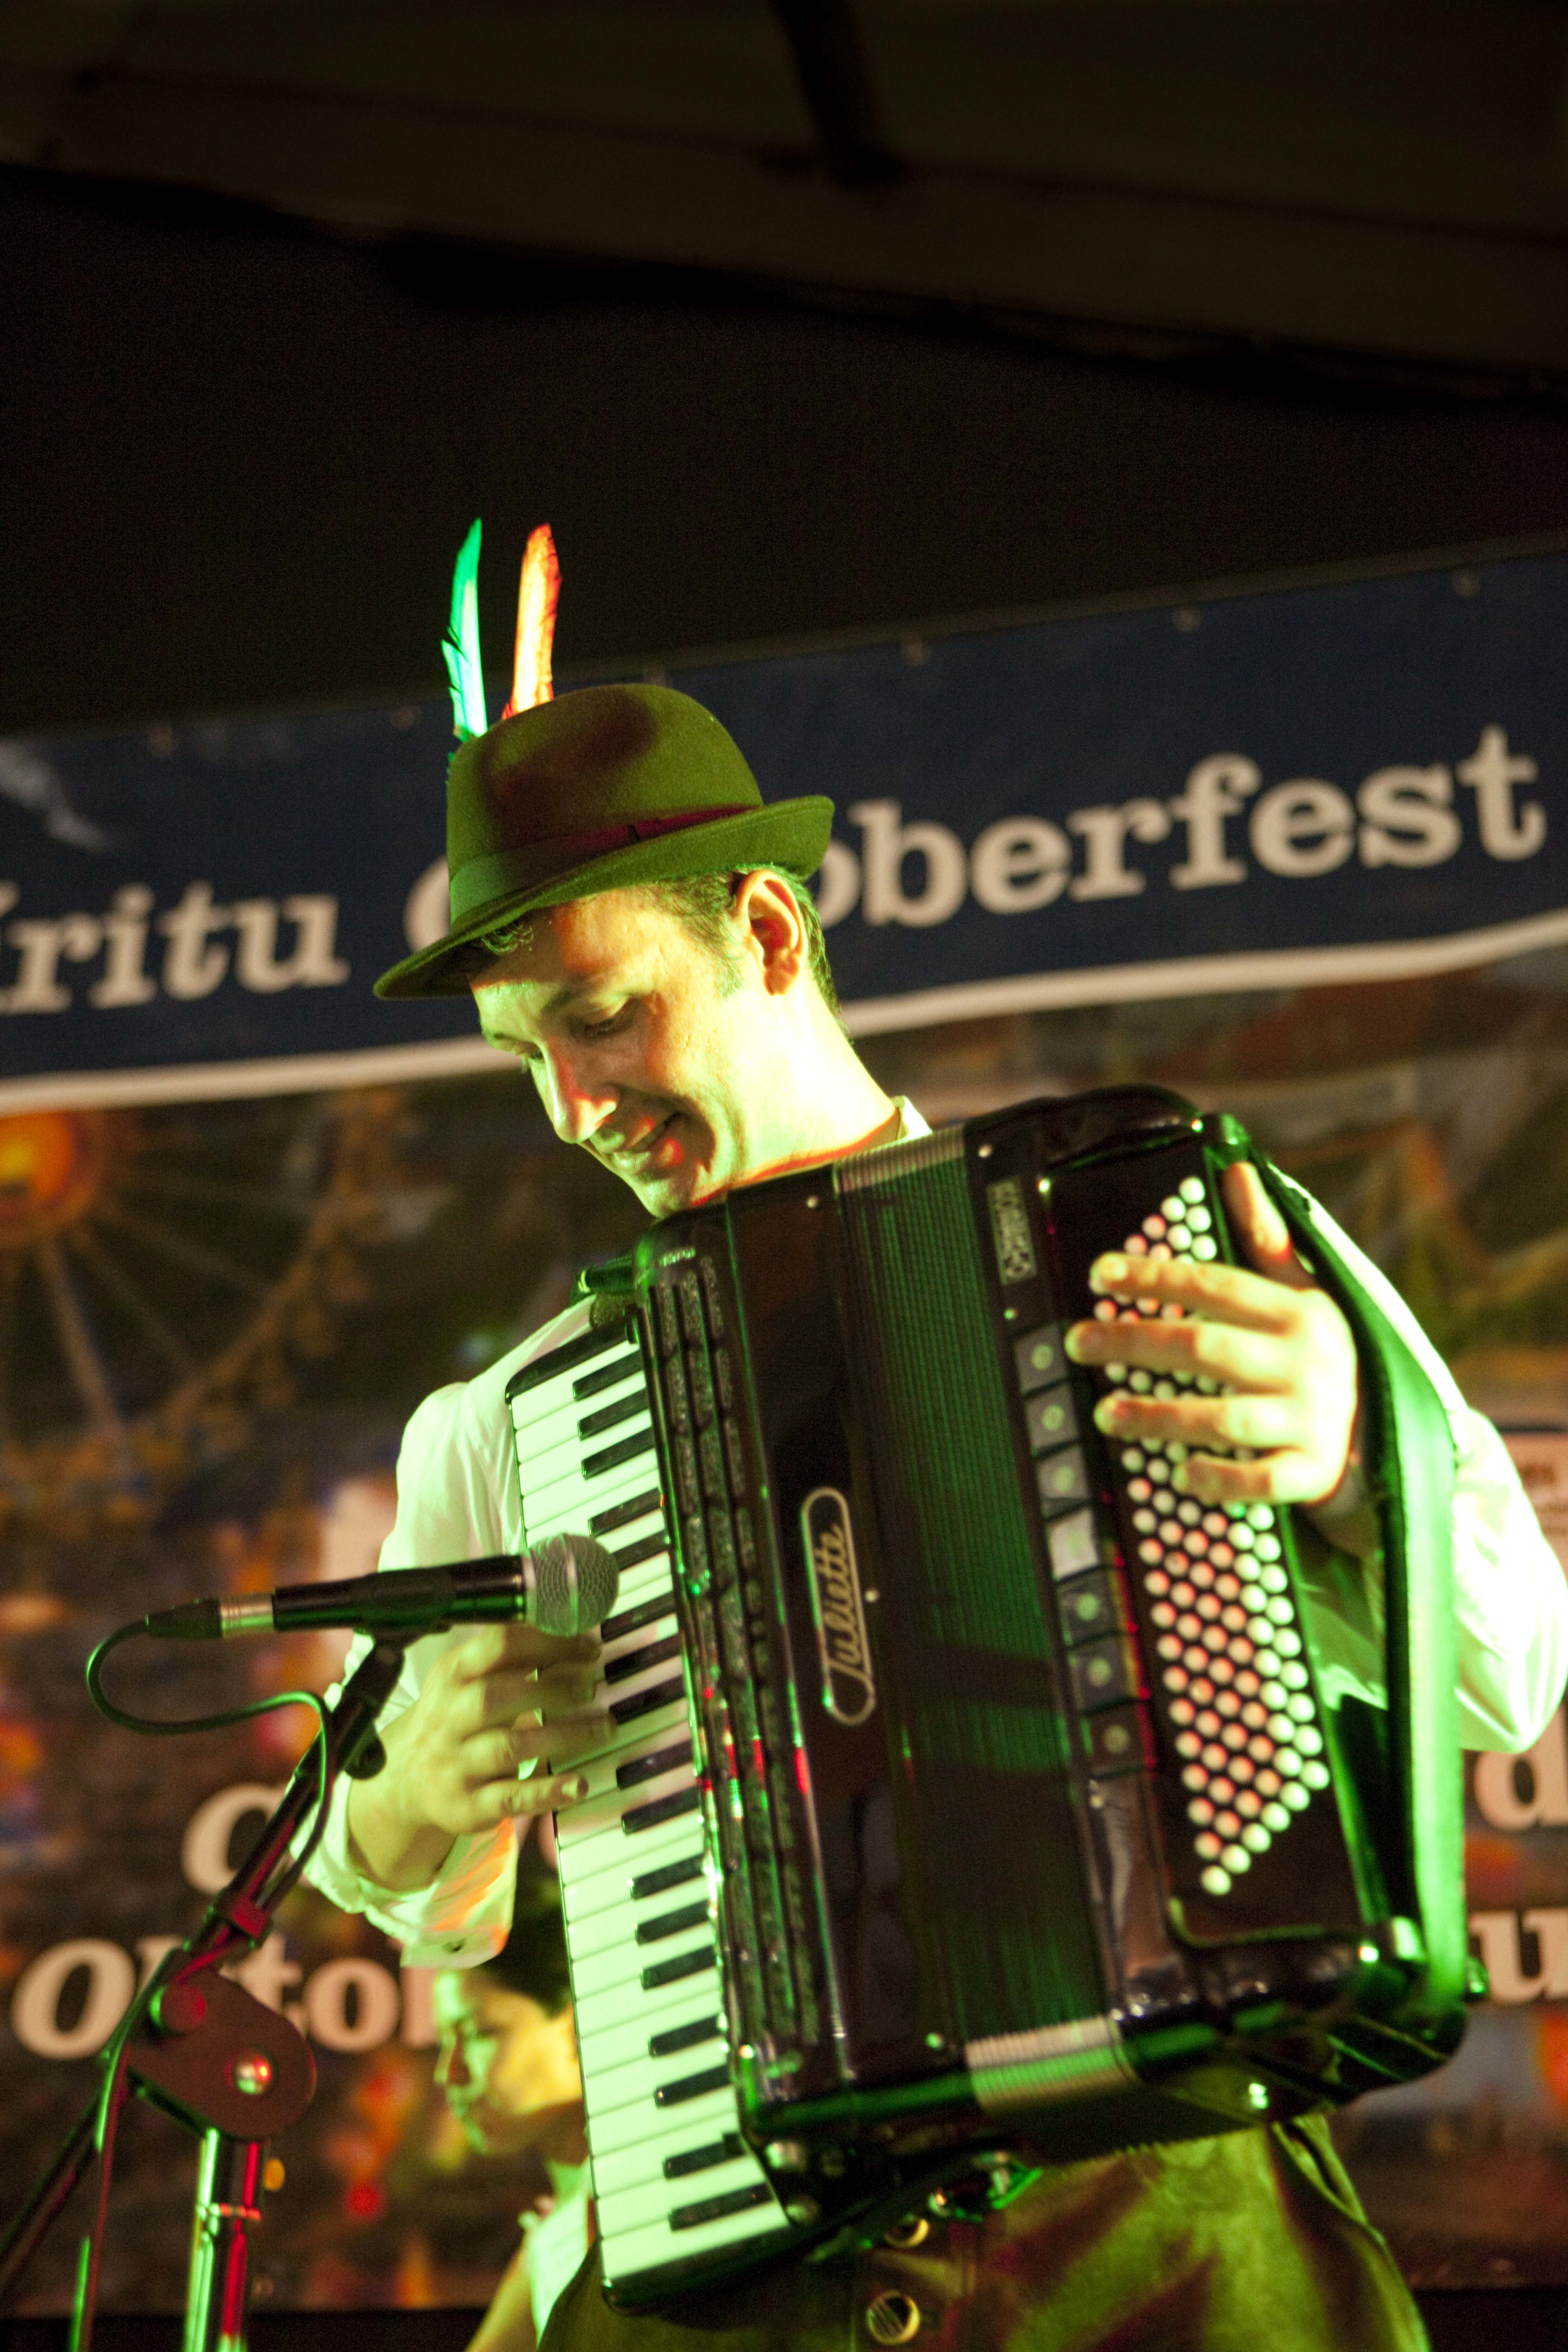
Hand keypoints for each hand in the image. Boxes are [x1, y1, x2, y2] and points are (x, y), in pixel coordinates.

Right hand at [346, 1621, 611, 1891]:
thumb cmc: (453, 1717)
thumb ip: (511, 1656)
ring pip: (510, 1747)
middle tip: (591, 1687)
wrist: (406, 1781)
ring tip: (604, 1727)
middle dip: (552, 1688)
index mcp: (453, 1675)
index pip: (498, 1646)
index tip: (588, 1646)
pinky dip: (547, 1791)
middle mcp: (449, 1718)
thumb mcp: (467, 1678)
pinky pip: (510, 1798)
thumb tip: (575, 1633)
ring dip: (564, 1735)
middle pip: (498, 1697)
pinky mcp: (468, 1805)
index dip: (549, 1642)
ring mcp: (457, 1764)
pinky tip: (578, 1784)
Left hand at [1064, 1161, 1367, 1535]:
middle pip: (1205, 1348)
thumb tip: (1237, 1168)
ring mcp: (1311, 1420)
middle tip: (1077, 1343)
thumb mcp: (1305, 1292)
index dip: (1154, 1277)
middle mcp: (1305, 1362)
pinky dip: (1221, 1479)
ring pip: (1225, 1419)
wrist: (1385, 1433)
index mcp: (1298, 1312)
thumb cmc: (1323, 1354)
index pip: (1215, 1285)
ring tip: (1105, 1413)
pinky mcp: (1314, 1472)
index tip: (1099, 1273)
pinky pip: (1262, 1481)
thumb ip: (1266, 1237)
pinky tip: (1180, 1475)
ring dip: (1160, 1417)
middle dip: (1135, 1343)